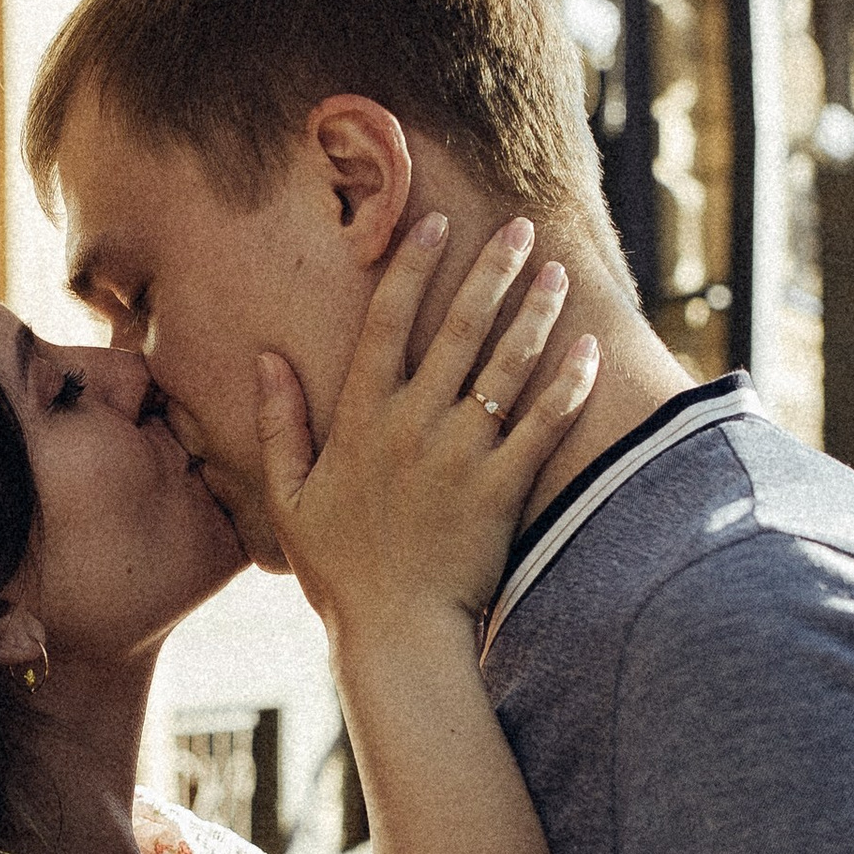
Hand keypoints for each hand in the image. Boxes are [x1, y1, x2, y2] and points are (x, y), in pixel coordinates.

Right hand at [255, 213, 599, 640]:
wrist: (395, 632)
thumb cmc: (338, 568)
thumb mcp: (290, 495)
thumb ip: (279, 422)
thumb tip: (265, 357)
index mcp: (361, 419)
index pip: (386, 322)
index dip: (412, 267)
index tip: (434, 221)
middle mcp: (412, 425)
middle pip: (457, 328)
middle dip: (491, 271)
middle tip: (521, 228)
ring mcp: (460, 455)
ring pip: (505, 367)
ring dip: (534, 314)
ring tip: (558, 273)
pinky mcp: (502, 489)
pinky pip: (543, 426)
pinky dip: (568, 386)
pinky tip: (588, 349)